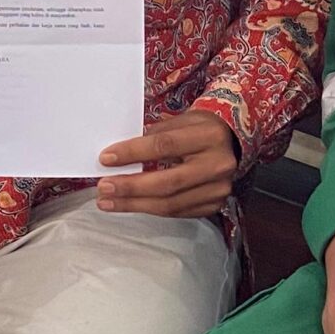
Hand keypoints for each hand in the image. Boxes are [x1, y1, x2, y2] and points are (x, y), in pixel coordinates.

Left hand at [97, 112, 239, 218]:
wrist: (230, 141)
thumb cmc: (198, 128)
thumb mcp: (179, 121)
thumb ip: (152, 136)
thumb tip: (116, 156)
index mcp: (209, 135)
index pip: (165, 146)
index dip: (133, 153)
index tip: (106, 159)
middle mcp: (218, 164)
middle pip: (168, 182)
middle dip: (131, 187)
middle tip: (104, 187)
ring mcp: (218, 189)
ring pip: (170, 204)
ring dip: (134, 204)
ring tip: (108, 201)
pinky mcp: (214, 205)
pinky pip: (176, 212)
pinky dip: (150, 209)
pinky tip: (131, 205)